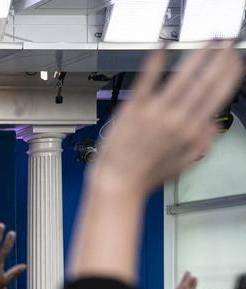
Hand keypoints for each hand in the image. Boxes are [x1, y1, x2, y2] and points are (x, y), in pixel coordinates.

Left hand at [90, 44, 243, 198]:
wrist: (117, 182)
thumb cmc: (145, 176)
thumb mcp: (181, 164)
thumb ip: (200, 144)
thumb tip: (213, 127)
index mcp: (190, 132)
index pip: (216, 97)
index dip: (228, 76)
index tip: (234, 61)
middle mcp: (175, 119)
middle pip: (203, 83)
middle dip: (218, 59)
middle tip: (225, 42)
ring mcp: (154, 112)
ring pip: (181, 78)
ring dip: (196, 56)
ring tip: (206, 42)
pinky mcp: (132, 109)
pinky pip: (146, 82)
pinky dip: (154, 64)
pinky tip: (161, 49)